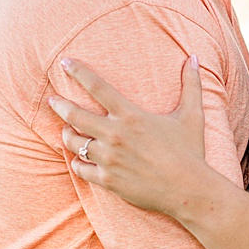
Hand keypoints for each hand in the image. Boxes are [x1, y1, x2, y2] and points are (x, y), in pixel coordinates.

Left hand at [47, 54, 211, 217]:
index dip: (78, 72)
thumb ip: (191, 84)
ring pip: (73, 142)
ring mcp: (109, 158)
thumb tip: (195, 58)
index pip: (97, 87)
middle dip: (59, 105)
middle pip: (74, 115)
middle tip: (52, 100)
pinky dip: (77, 163)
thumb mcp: (192, 115)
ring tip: (66, 130)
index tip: (64, 62)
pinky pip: (80, 168)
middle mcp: (115, 135)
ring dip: (66, 134)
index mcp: (130, 116)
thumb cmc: (191, 152)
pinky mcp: (107, 180)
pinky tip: (78, 159)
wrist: (189, 190)